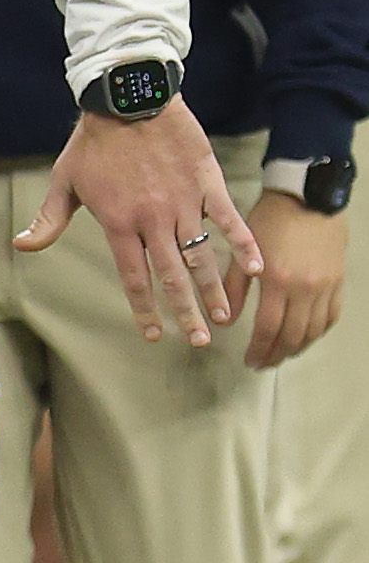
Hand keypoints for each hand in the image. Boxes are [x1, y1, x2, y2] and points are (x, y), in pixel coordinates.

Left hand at [17, 100, 260, 345]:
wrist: (127, 99)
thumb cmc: (93, 142)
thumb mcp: (64, 180)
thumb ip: (48, 219)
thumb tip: (23, 246)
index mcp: (119, 222)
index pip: (134, 276)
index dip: (144, 307)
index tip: (152, 334)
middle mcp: (153, 219)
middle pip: (172, 275)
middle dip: (186, 312)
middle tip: (198, 342)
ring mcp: (182, 202)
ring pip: (202, 255)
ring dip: (214, 289)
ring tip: (224, 318)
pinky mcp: (205, 184)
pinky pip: (228, 219)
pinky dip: (244, 244)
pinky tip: (257, 269)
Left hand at [233, 189, 346, 369]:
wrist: (307, 199)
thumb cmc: (270, 220)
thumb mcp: (243, 250)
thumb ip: (234, 287)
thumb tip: (225, 320)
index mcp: (278, 280)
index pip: (268, 327)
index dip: (259, 348)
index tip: (248, 360)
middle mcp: (305, 289)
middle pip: (292, 335)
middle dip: (276, 354)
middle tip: (262, 363)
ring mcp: (325, 288)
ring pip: (313, 331)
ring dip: (296, 348)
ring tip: (280, 355)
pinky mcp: (338, 283)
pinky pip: (330, 318)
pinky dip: (316, 333)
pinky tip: (303, 337)